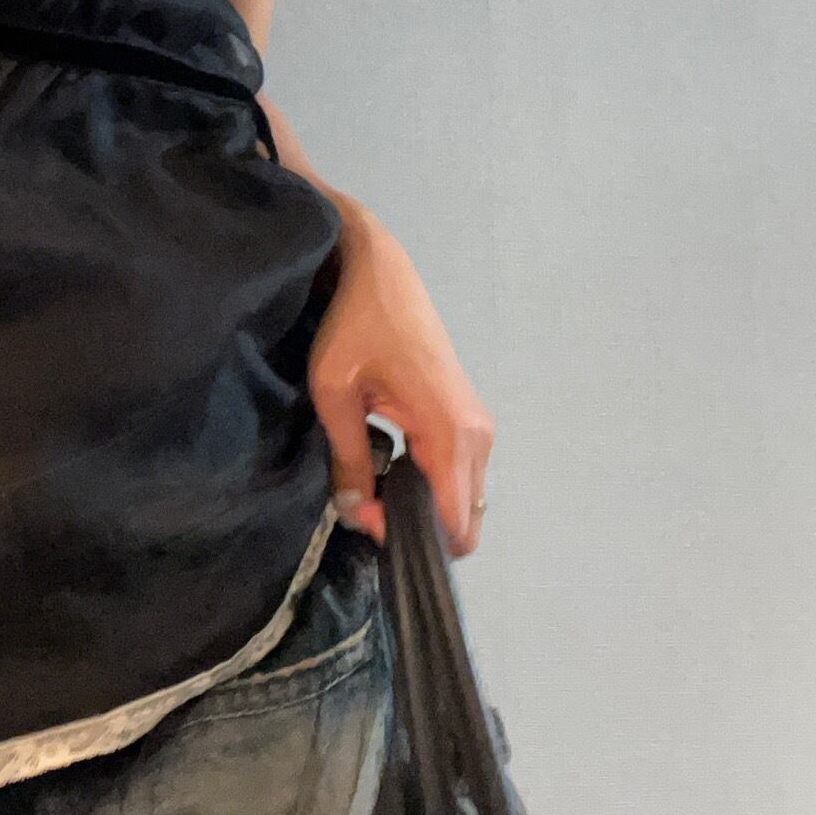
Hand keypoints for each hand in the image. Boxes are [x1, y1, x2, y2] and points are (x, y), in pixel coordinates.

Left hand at [307, 211, 494, 557]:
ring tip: (375, 491)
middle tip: (368, 511)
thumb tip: (358, 517)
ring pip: (465, 497)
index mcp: (448, 431)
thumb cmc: (355, 328)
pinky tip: (392, 471)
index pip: (453, 523)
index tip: (370, 527)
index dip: (414, 541)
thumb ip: (348, 460)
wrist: (380, 273)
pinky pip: (461, 473)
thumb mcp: (336, 395)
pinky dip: (434, 486)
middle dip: (420, 530)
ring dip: (427, 508)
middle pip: (464, 518)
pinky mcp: (470, 415)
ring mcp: (479, 425)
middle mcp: (477, 435)